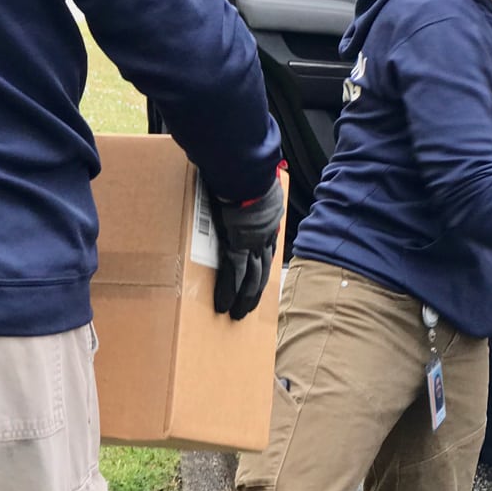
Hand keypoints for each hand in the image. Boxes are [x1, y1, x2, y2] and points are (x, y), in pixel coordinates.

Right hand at [210, 176, 283, 319]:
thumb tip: (243, 190)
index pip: (267, 253)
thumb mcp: (256, 189)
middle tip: (247, 308)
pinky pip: (233, 275)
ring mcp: (252, 244)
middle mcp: (264, 238)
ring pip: (251, 279)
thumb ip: (250, 196)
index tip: (260, 282)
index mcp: (268, 224)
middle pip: (262, 271)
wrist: (246, 176)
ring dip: (243, 298)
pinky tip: (223, 305)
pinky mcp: (237, 247)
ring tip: (236, 314)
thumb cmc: (247, 176)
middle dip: (255, 292)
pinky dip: (227, 292)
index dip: (263, 269)